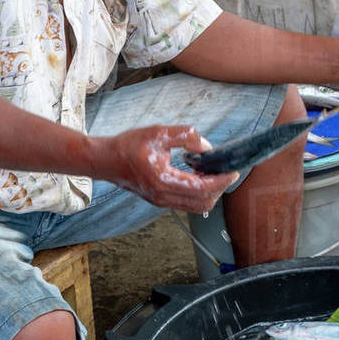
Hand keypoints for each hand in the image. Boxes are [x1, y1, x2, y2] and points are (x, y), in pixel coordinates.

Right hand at [94, 124, 238, 212]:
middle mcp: (163, 197)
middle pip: (204, 203)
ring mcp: (161, 202)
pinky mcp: (160, 200)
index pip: (202, 188)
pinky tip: (197, 175)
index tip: (233, 170)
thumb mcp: (158, 132)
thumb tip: (206, 147)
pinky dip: (198, 192)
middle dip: (219, 188)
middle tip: (224, 170)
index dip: (222, 181)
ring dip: (209, 192)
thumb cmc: (128, 145)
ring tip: (211, 172)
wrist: (105, 160)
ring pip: (196, 206)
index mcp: (163, 181)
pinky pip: (186, 203)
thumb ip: (186, 136)